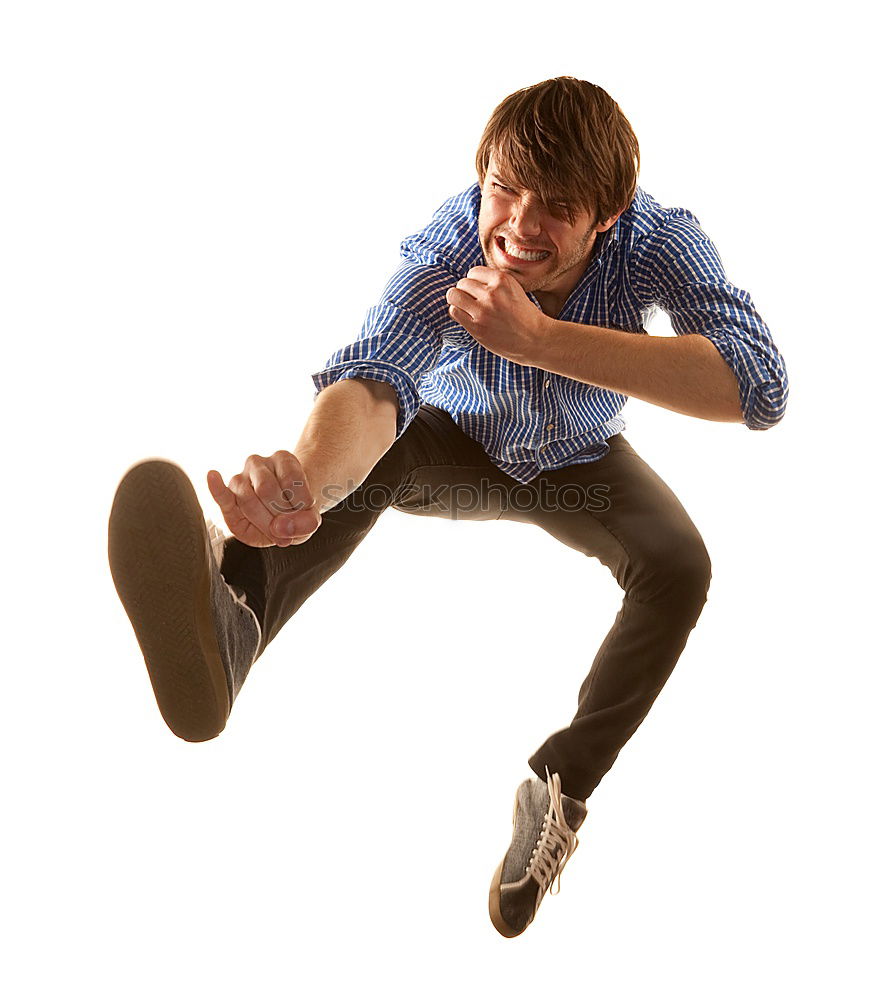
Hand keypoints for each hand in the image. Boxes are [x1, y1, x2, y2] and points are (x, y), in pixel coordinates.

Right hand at [207, 451, 321, 547]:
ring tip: (275, 528)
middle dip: (279, 515)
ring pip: (247, 498)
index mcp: (283, 459)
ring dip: (264, 521)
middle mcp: (259, 463)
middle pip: (266, 489)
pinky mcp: (229, 496)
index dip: (300, 502)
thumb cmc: (296, 512)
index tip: (305, 510)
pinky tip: (213, 477)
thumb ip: (306, 523)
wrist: (283, 515)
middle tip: (287, 525)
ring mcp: (241, 477)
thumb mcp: (311, 518)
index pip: (291, 480)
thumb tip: (281, 527)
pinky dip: (216, 487)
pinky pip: (222, 493)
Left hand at [444, 266, 548, 362]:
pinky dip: (457, 313)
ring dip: (458, 301)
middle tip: (474, 302)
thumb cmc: (525, 315)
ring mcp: (483, 310)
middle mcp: (492, 293)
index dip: (475, 281)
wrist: (535, 339)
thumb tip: (471, 279)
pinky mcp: (476, 326)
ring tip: (467, 308)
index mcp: (502, 280)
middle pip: (462, 282)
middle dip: (466, 291)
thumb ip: (495, 282)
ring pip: (454, 295)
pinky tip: (467, 317)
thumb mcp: (514, 289)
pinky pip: (454, 311)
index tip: (480, 291)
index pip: (473, 272)